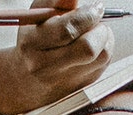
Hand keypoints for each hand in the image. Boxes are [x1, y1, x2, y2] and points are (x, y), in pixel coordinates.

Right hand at [0, 4, 115, 114]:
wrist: (27, 80)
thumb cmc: (35, 40)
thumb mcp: (38, 15)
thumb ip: (56, 1)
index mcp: (33, 44)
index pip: (67, 30)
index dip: (87, 16)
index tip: (95, 8)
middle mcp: (47, 67)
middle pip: (87, 48)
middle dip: (99, 28)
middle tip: (97, 19)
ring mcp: (65, 81)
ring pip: (101, 57)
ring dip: (105, 38)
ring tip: (95, 31)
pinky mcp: (81, 87)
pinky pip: (103, 65)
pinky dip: (103, 50)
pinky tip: (93, 45)